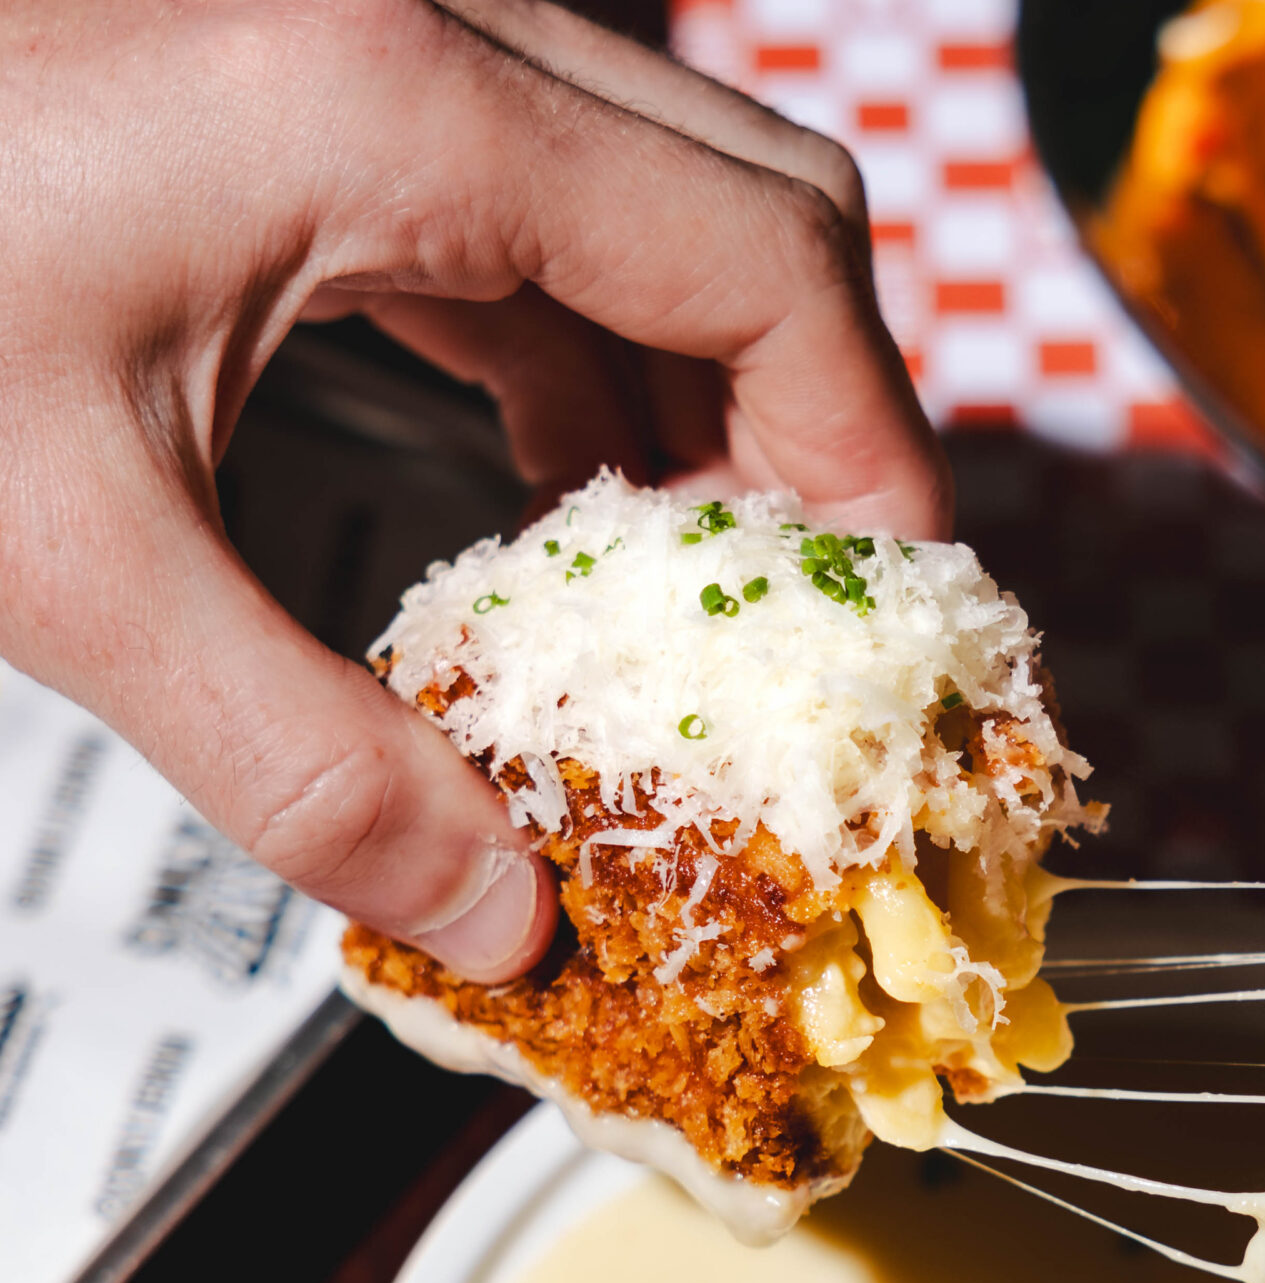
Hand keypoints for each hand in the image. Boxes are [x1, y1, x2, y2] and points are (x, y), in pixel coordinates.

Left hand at [0, 0, 945, 979]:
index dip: (869, 451)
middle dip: (818, 413)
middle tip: (808, 606)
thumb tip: (494, 914)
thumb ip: (296, 754)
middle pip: (759, 202)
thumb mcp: (56, 544)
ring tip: (691, 577)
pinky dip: (590, 350)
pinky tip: (557, 481)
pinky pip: (543, 204)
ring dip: (710, 386)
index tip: (884, 610)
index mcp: (398, 104)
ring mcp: (378, 37)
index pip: (769, 266)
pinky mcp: (322, 79)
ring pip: (663, 196)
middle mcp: (423, 28)